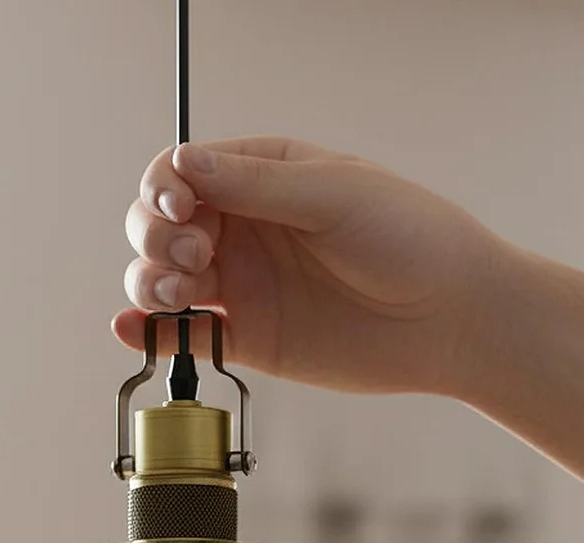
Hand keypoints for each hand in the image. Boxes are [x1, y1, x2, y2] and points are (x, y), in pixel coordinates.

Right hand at [116, 137, 506, 396]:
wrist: (451, 318)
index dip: (165, 188)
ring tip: (177, 293)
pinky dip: (150, 333)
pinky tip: (133, 329)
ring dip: (148, 281)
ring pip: (162, 278)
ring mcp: (241, 285)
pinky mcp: (246, 338)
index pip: (182, 173)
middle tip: (194, 254)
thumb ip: (256, 183)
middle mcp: (243, 229)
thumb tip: (184, 164)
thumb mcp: (334, 193)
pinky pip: (184, 334)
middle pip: (160, 224)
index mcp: (262, 177)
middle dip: (157, 235)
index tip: (179, 205)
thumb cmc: (410, 238)